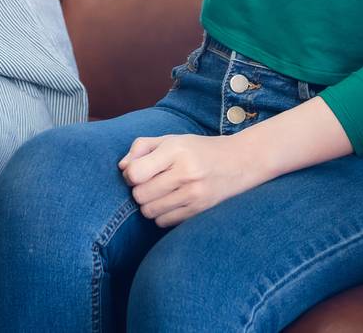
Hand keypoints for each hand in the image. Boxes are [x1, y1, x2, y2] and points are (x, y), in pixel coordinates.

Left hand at [118, 132, 275, 227]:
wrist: (240, 162)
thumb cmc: (199, 149)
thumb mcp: (171, 139)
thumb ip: (141, 148)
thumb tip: (122, 168)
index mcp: (176, 150)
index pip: (135, 173)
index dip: (130, 175)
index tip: (138, 172)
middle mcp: (185, 173)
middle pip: (140, 195)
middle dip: (138, 191)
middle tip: (149, 184)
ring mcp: (194, 194)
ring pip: (149, 212)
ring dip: (149, 205)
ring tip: (160, 194)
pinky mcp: (200, 211)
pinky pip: (164, 222)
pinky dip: (161, 215)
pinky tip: (171, 203)